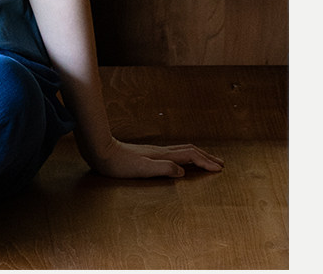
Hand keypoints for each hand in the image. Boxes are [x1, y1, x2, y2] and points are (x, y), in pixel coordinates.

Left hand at [86, 137, 223, 179]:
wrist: (102, 152)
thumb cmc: (120, 164)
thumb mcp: (142, 169)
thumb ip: (162, 169)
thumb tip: (182, 171)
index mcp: (163, 155)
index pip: (190, 156)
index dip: (206, 162)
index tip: (220, 169)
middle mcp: (161, 151)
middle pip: (189, 150)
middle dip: (206, 157)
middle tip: (221, 164)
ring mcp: (156, 152)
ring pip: (182, 151)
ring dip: (197, 155)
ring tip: (207, 161)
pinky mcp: (150, 155)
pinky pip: (175, 154)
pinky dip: (186, 157)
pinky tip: (182, 162)